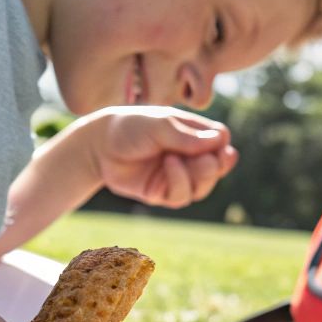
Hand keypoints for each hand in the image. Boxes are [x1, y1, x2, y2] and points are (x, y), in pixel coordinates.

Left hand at [87, 107, 238, 208]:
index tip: (216, 143)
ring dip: (196, 175)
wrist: (99, 145)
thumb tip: (220, 142)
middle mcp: (188, 155)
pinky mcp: (162, 193)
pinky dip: (179, 181)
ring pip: (203, 187)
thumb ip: (187, 136)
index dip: (221, 146)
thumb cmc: (130, 127)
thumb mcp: (160, 125)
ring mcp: (176, 176)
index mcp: (193, 133)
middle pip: (217, 168)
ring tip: (174, 159)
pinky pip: (182, 196)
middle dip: (213, 165)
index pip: (221, 142)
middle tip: (205, 159)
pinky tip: (167, 166)